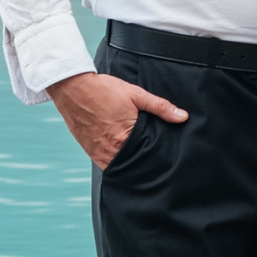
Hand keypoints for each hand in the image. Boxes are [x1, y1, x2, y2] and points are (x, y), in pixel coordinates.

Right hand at [49, 71, 187, 168]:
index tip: (164, 159)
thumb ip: (160, 107)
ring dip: (128, 165)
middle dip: (143, 164)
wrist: (73, 88)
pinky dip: (114, 165)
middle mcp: (112, 148)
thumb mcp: (135, 94)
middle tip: (154, 164)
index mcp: (126, 136)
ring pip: (119, 167)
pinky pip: (104, 166)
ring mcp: (99, 152)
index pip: (147, 155)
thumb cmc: (103, 89)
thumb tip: (183, 116)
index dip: (156, 158)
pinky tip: (121, 160)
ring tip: (139, 163)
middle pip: (133, 163)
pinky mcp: (89, 151)